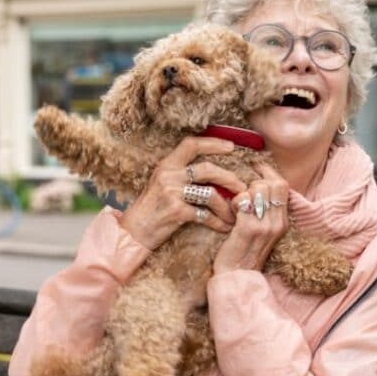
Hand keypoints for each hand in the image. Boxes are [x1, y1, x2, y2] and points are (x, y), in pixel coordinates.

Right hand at [120, 137, 245, 250]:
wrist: (134, 231)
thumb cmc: (151, 209)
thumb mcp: (161, 183)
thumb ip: (180, 174)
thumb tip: (210, 171)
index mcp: (166, 165)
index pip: (192, 145)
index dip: (213, 143)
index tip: (231, 146)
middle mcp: (169, 175)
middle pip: (207, 169)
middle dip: (229, 178)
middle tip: (242, 187)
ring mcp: (172, 193)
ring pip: (210, 194)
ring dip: (226, 206)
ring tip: (235, 213)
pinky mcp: (176, 211)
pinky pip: (205, 215)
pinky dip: (218, 222)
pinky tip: (224, 227)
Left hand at [213, 163, 288, 274]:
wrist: (236, 277)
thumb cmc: (244, 251)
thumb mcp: (262, 231)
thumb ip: (264, 210)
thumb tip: (257, 184)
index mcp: (282, 221)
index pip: (282, 185)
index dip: (267, 172)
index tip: (254, 168)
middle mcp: (277, 222)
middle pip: (272, 183)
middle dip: (253, 182)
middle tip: (242, 192)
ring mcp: (265, 226)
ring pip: (257, 189)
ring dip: (242, 193)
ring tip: (236, 207)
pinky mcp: (249, 229)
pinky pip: (242, 201)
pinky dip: (233, 203)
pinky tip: (229, 214)